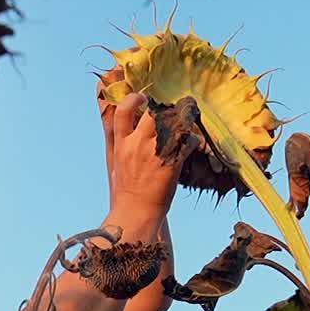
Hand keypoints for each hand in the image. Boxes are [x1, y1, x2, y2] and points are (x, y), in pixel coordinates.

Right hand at [97, 83, 195, 215]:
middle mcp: (136, 145)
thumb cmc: (126, 191)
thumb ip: (122, 144)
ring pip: (173, 122)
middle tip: (174, 106)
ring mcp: (154, 153)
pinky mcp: (171, 163)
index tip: (142, 97)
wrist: (135, 212)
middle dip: (164, 105)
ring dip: (183, 118)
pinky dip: (192, 139)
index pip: (123, 111)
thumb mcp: (117, 163)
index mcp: (121, 144)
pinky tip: (192, 142)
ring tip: (187, 119)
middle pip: (152, 112)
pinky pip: (187, 142)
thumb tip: (128, 130)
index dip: (133, 99)